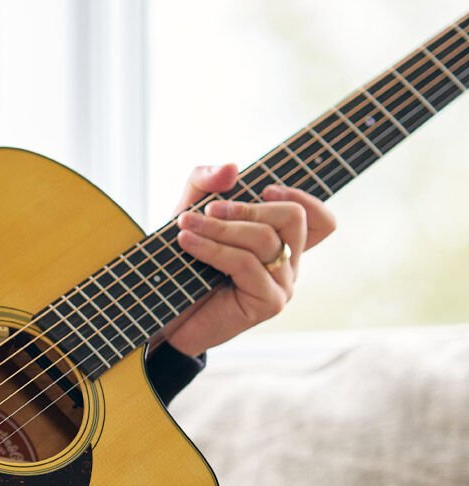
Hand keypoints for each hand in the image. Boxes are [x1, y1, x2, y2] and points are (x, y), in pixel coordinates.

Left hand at [158, 164, 336, 357]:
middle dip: (247, 207)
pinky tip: (186, 242)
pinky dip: (214, 248)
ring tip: (184, 224)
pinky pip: (247, 263)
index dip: (302, 197)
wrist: (164, 318)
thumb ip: (205, 184)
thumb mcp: (189, 214)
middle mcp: (289, 265)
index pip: (321, 221)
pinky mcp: (268, 303)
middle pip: (293, 218)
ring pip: (265, 239)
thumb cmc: (180, 266)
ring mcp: (283, 286)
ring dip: (221, 227)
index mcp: (281, 245)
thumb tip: (232, 168)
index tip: (264, 189)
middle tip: (207, 209)